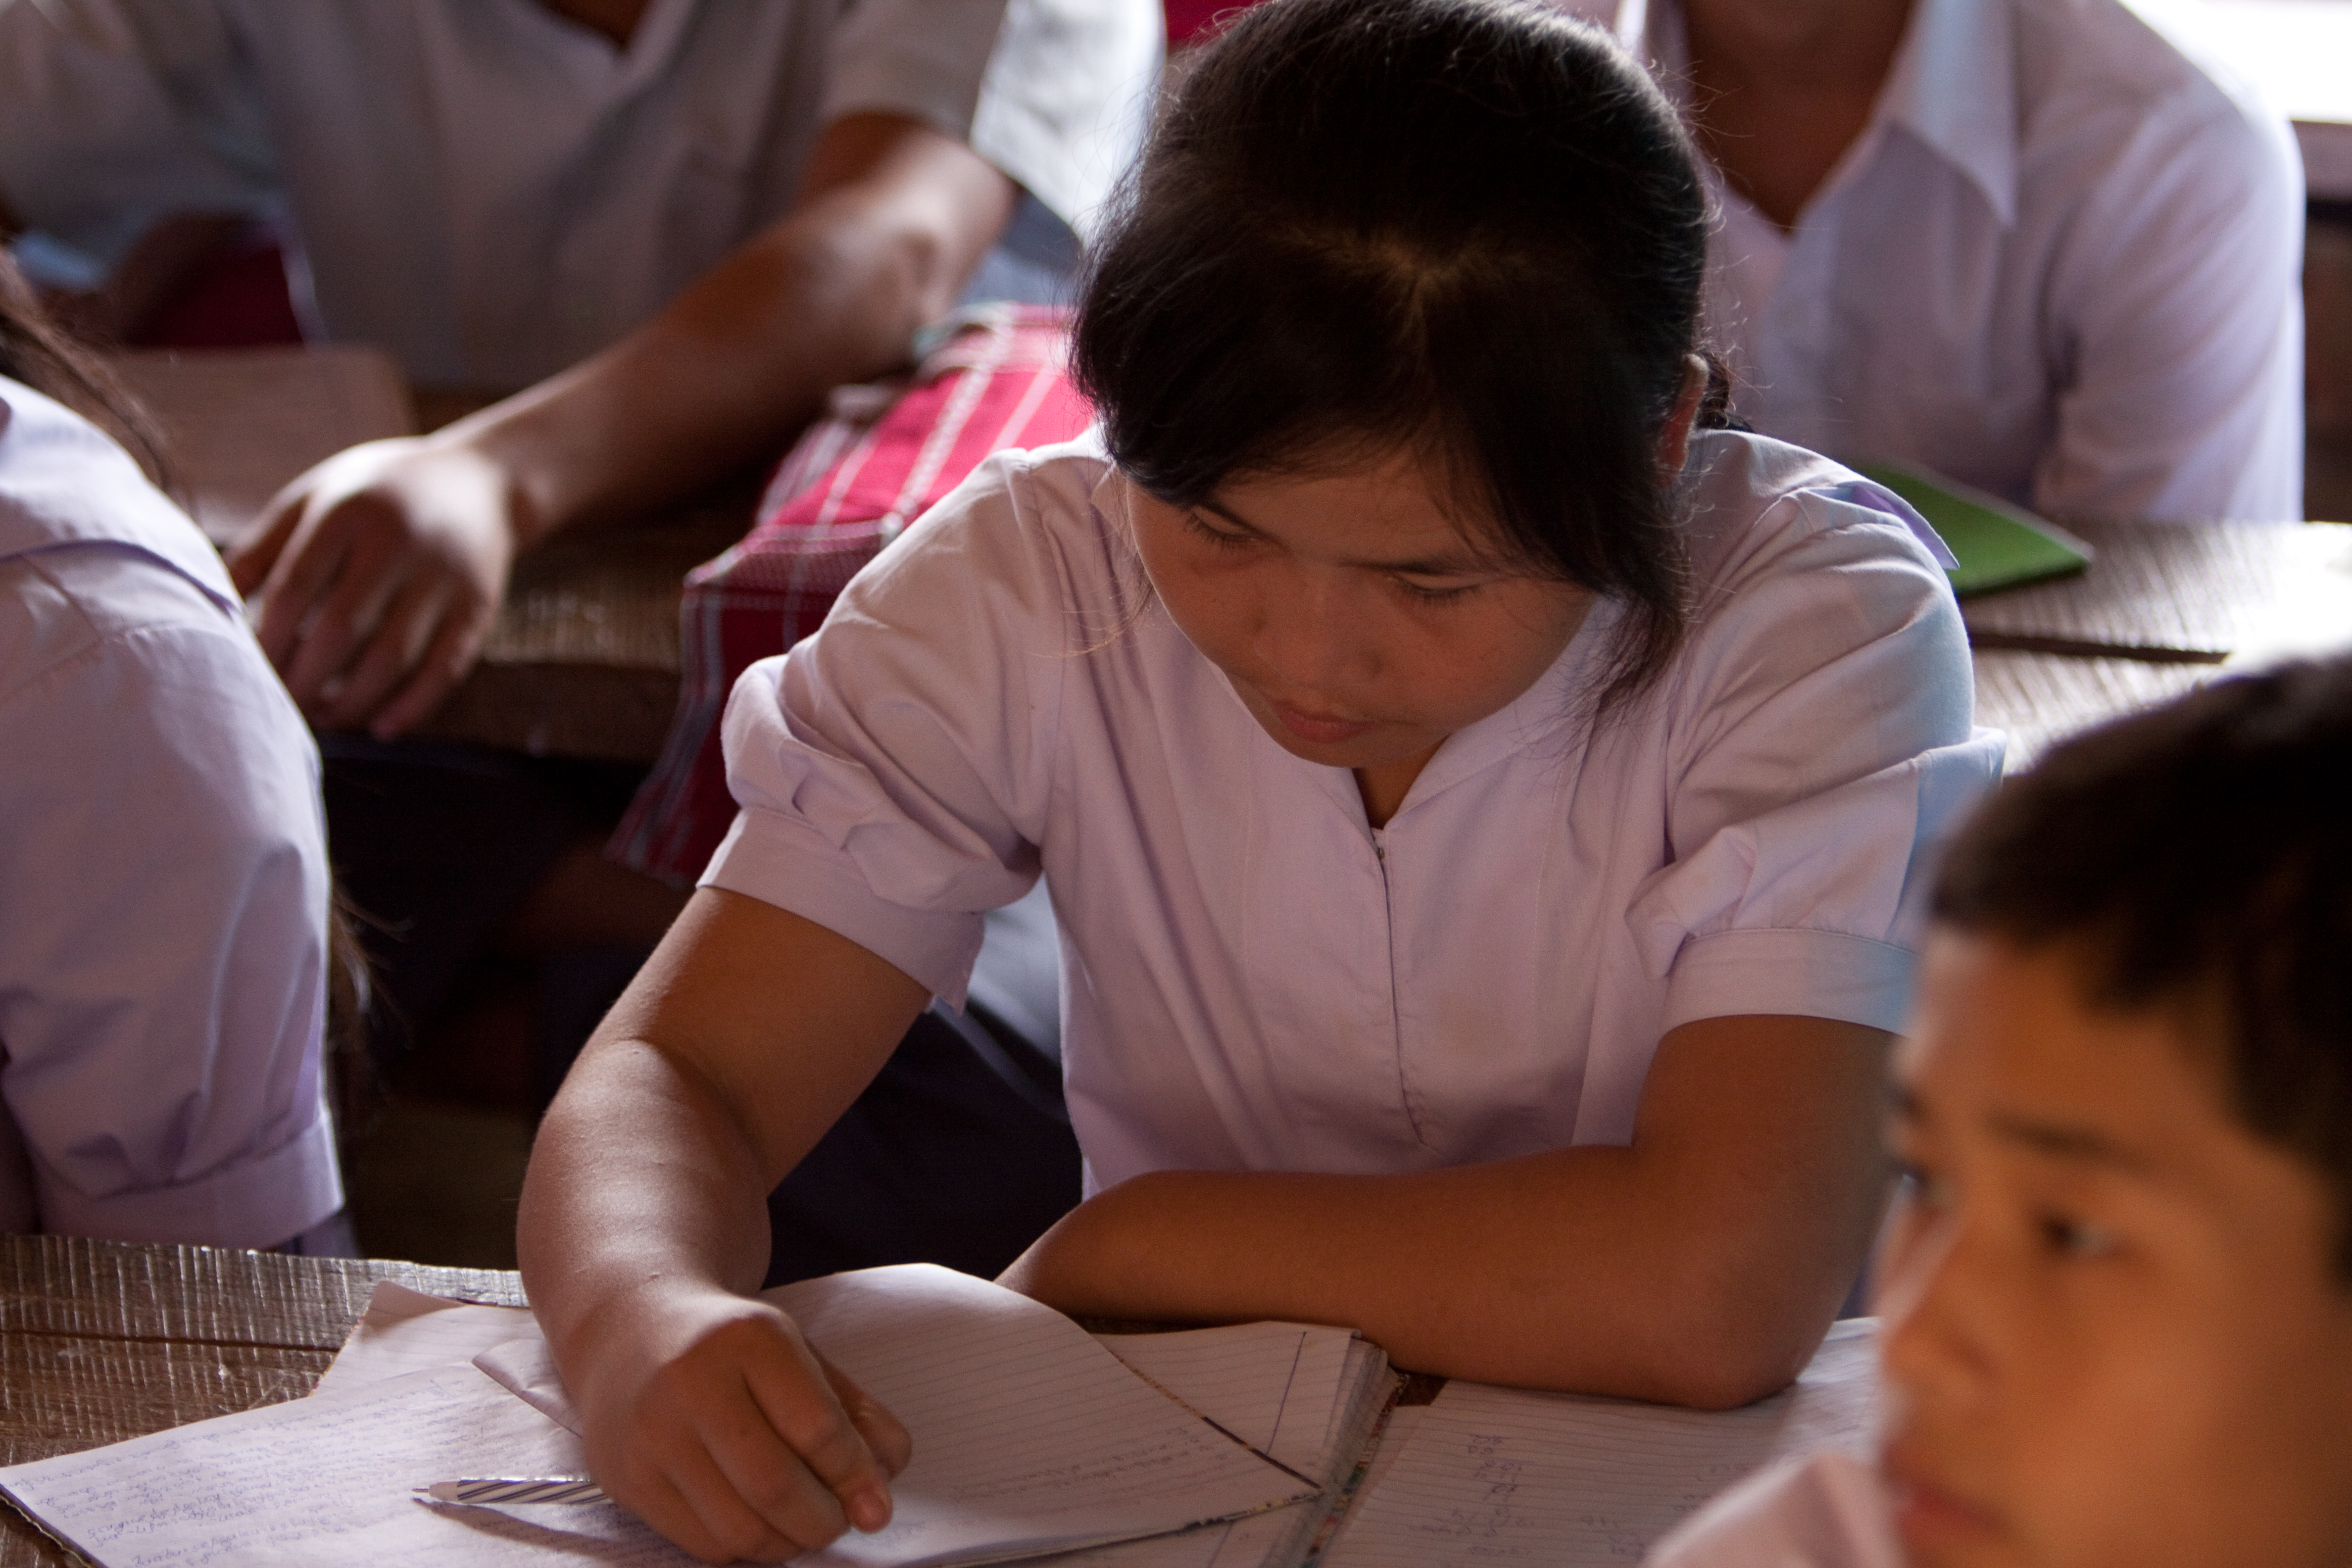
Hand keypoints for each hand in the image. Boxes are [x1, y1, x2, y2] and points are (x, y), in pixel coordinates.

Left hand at [230, 435, 518, 736]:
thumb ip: (262, 548)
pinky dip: (411, 706)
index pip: (295, 587)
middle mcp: (398, 542)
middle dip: (302, 680)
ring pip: (392, 658)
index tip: (245, 671)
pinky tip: (380, 727)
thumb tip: (212, 606)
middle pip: (341, 630)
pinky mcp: (478, 607)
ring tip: (322, 718)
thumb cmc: (376, 495)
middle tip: (279, 706)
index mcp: (347, 510)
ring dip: (350, 701)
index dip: (267, 639)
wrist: (481, 482)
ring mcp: (444, 577)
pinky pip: (445, 669)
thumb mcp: (315, 498)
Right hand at [568, 1282, 911, 1563]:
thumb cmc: (729, 1347)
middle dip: (824, 1521)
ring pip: (738, 1528)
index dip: (857, 1478)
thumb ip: (853, 1413)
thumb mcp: (798, 1354)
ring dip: (787, 1543)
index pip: (818, 1429)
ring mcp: (652, 1436)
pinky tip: (757, 1523)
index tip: (876, 1504)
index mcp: (749, 1340)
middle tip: (841, 1521)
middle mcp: (691, 1384)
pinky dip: (744, 1549)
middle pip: (776, 1487)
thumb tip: (882, 1486)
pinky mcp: (628, 1479)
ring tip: (800, 1524)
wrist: (629, 1328)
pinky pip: (702, 1543)